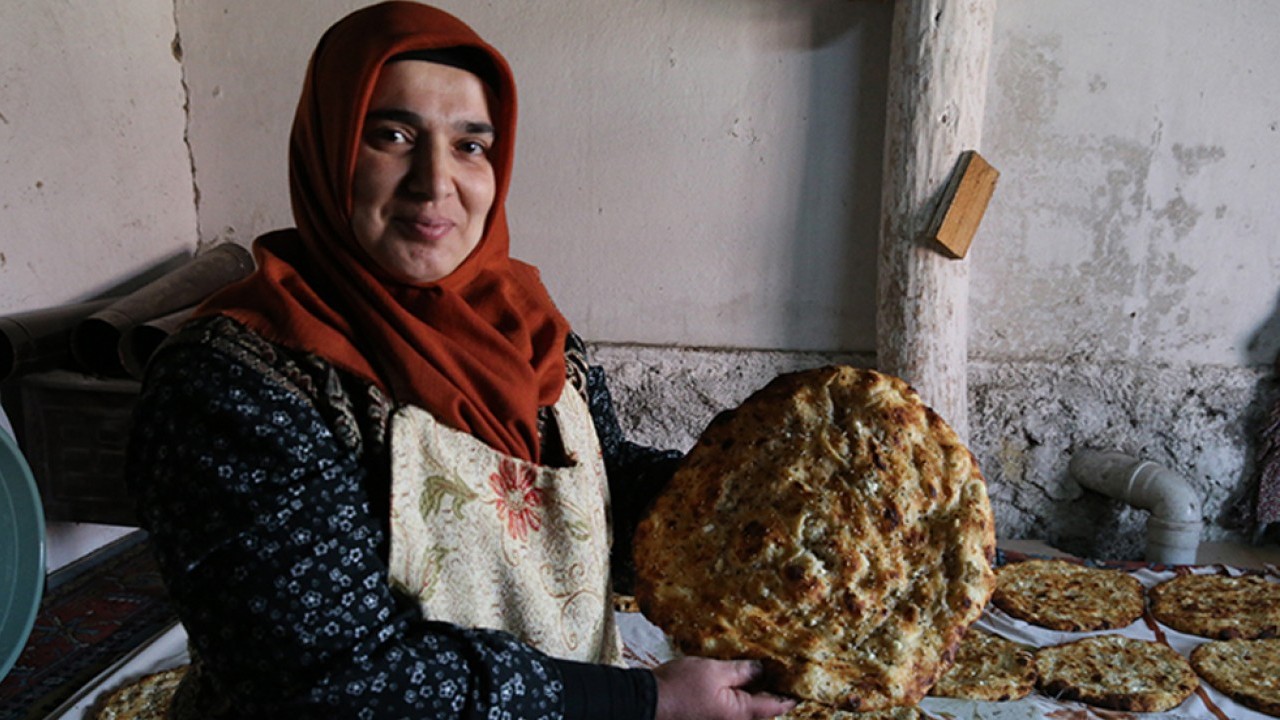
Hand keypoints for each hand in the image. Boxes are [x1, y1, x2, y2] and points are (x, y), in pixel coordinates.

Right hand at [653, 657, 796, 719]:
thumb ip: (741, 671)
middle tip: (782, 668)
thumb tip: (762, 670)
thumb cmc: (679, 687)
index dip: (792, 694)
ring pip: (746, 707)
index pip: (777, 706)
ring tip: (759, 668)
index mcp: (741, 713)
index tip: (803, 683)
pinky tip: (735, 676)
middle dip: (771, 689)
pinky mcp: (709, 717)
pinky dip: (737, 693)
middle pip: (762, 709)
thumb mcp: (714, 671)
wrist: (646, 702)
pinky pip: (731, 707)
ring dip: (753, 690)